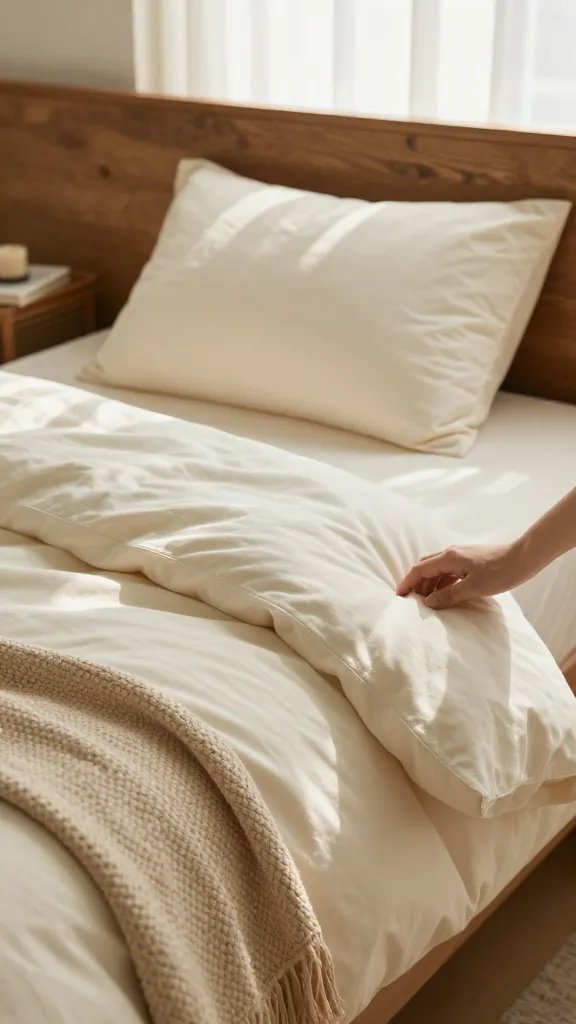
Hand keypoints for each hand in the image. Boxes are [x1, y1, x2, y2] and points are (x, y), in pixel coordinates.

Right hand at [396, 541, 530, 608]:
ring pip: (438, 570)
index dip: (407, 582)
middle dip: (416, 583)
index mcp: (449, 557)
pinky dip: (443, 583)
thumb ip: (449, 595)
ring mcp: (462, 556)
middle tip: (411, 600)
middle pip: (426, 567)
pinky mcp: (470, 561)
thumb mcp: (473, 587)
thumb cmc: (500, 572)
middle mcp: (452, 554)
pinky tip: (445, 595)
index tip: (399, 596)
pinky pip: (450, 572)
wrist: (524, 558)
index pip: (420, 569)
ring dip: (430, 584)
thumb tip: (429, 602)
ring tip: (427, 601)